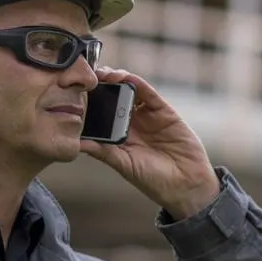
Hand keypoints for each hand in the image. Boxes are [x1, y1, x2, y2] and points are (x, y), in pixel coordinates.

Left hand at [79, 68, 220, 218]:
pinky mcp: (164, 112)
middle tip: (88, 78)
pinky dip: (137, 84)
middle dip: (101, 85)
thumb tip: (77, 144)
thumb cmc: (153, 180)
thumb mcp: (124, 165)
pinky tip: (126, 78)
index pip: (101, 113)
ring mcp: (148, 116)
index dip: (90, 102)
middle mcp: (132, 123)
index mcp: (119, 136)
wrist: (186, 184)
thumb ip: (102, 152)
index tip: (75, 93)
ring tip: (105, 76)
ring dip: (117, 80)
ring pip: (130, 91)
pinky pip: (149, 94)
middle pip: (114, 98)